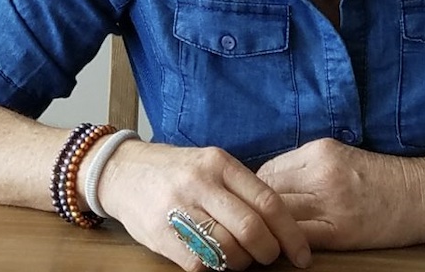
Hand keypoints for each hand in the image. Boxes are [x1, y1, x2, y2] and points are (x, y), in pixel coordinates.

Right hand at [97, 139, 311, 270]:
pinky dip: (215, 269)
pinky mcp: (162, 234)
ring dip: (243, 263)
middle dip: (270, 252)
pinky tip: (214, 260)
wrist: (123, 171)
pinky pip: (201, 264)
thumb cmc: (176, 171)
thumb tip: (280, 225)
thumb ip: (240, 189)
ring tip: (241, 258)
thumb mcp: (209, 164)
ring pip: (229, 250)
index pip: (268, 202)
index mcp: (219, 163)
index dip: (291, 233)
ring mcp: (179, 208)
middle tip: (270, 257)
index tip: (302, 253)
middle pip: (252, 228)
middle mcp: (201, 183)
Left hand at [256, 139, 424, 249]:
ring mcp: (330, 200)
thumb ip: (305, 166)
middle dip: (256, 209)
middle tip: (252, 225)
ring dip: (268, 227)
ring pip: (278, 214)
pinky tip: (285, 248)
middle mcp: (320, 172)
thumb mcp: (340, 156)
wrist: (424, 193)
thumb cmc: (382, 178)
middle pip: (267, 191)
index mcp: (318, 151)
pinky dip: (286, 243)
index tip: (254, 205)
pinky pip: (299, 236)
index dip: (255, 191)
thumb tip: (270, 184)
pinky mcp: (341, 229)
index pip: (267, 170)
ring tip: (264, 238)